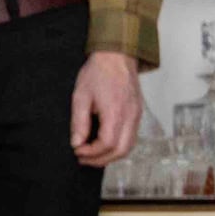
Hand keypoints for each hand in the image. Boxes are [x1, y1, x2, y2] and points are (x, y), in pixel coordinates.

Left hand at [69, 49, 144, 167]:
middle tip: (83, 158)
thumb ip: (79, 122)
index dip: (91, 152)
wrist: (117, 56)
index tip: (77, 150)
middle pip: (121, 150)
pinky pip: (131, 137)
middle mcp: (130, 116)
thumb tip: (76, 143)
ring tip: (92, 154)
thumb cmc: (98, 73)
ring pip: (129, 146)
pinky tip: (103, 144)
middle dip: (101, 160)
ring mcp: (137, 115)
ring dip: (111, 156)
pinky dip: (118, 146)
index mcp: (116, 111)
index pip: (107, 144)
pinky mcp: (138, 113)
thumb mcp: (80, 96)